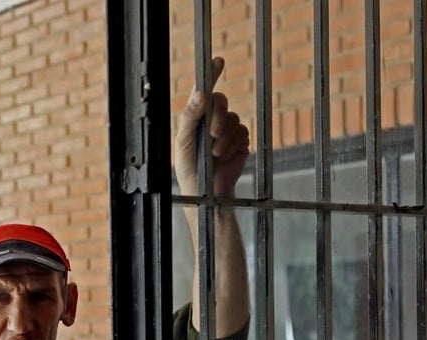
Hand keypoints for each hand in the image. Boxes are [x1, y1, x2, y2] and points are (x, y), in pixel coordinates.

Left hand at [174, 56, 249, 197]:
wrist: (208, 191)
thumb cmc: (190, 168)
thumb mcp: (183, 141)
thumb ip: (190, 116)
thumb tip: (201, 93)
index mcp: (195, 117)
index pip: (203, 91)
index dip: (211, 74)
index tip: (217, 61)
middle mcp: (211, 119)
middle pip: (221, 101)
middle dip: (218, 116)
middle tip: (212, 134)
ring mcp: (227, 129)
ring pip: (233, 118)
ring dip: (224, 137)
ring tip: (215, 154)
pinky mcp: (240, 140)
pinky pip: (242, 132)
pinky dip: (234, 144)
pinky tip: (225, 157)